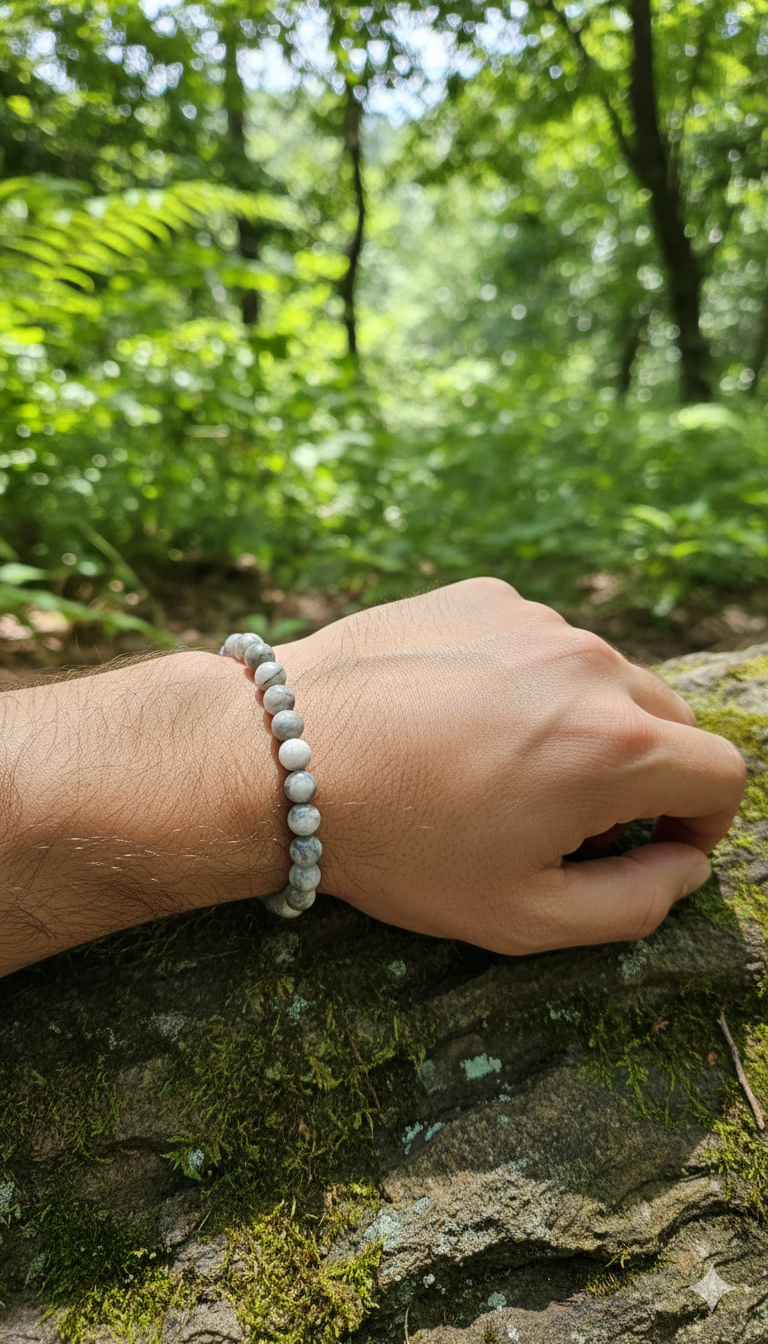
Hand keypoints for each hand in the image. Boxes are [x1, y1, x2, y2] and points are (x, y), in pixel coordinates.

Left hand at [278, 578, 745, 953]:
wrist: (278, 756)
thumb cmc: (399, 845)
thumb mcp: (523, 915)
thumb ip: (634, 904)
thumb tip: (684, 865)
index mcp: (616, 744)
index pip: (720, 774)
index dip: (702, 822)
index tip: (657, 845)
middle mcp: (590, 664)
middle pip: (668, 719)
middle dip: (645, 773)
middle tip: (574, 818)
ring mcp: (534, 619)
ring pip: (601, 675)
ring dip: (581, 720)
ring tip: (499, 765)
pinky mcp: (482, 595)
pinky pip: (537, 641)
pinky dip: (524, 679)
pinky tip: (457, 716)